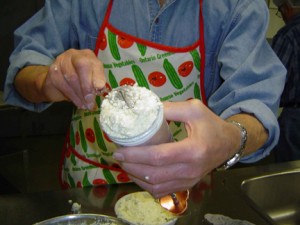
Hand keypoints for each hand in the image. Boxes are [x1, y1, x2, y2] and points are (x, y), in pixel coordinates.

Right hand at [43, 49, 105, 109]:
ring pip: (71, 77)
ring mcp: (61, 62)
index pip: (93, 62)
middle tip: (91, 101)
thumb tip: (100, 88)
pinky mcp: (52, 72)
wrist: (56, 84)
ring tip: (86, 105)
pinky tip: (78, 103)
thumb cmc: (80, 81)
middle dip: (87, 86)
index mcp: (87, 55)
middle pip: (82, 66)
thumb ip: (97, 81)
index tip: (100, 89)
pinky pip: (63, 85)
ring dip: (80, 94)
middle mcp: (74, 55)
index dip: (97, 75)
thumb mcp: (91, 79)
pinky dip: (73, 97)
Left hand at [113, 99, 240, 197]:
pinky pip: (162, 191)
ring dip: (136, 177)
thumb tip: (145, 110)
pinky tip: (139, 175)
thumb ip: (169, 108)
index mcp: (193, 150)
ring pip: (155, 186)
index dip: (135, 155)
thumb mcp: (193, 109)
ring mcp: (189, 181)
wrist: (229, 144)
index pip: (157, 157)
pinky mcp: (187, 185)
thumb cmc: (211, 125)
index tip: (119, 150)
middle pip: (153, 174)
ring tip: (125, 165)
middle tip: (118, 156)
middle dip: (131, 167)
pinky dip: (146, 185)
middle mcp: (190, 170)